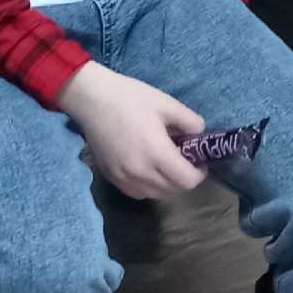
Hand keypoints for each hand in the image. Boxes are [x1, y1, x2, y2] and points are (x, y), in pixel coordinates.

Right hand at [55, 62, 204, 199]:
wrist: (91, 99)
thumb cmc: (130, 98)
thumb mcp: (167, 103)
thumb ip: (191, 122)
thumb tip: (200, 136)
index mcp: (157, 153)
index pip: (188, 181)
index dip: (199, 173)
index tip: (198, 160)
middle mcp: (141, 172)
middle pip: (174, 191)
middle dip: (184, 178)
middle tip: (182, 160)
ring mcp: (124, 177)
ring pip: (156, 195)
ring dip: (167, 185)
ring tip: (164, 165)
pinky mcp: (112, 178)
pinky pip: (138, 193)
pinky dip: (148, 187)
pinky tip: (147, 169)